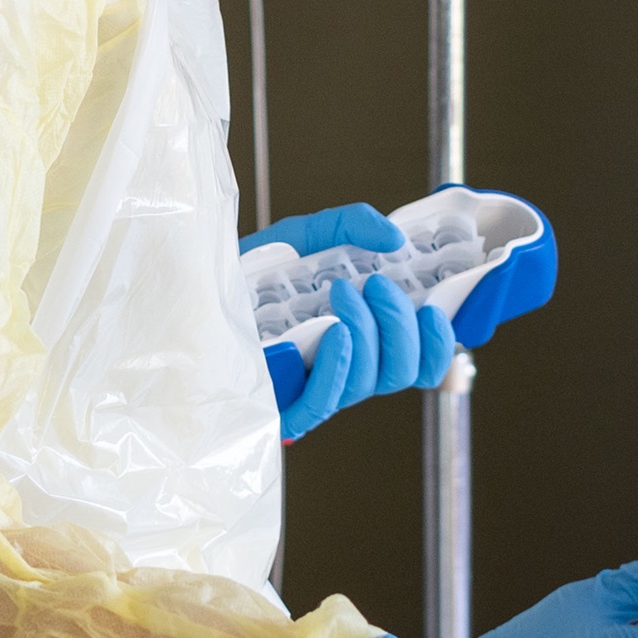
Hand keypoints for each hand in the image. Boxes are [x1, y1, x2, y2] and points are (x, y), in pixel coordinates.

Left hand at [245, 205, 457, 438]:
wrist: (196, 294)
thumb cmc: (251, 275)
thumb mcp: (304, 238)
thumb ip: (351, 226)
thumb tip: (395, 238)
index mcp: (366, 337)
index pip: (422, 360)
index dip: (440, 342)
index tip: (441, 304)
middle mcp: (349, 369)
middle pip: (406, 370)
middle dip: (402, 324)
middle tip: (376, 284)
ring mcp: (319, 392)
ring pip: (372, 382)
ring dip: (369, 333)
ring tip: (341, 291)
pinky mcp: (284, 411)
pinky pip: (324, 403)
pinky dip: (337, 365)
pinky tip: (331, 332)